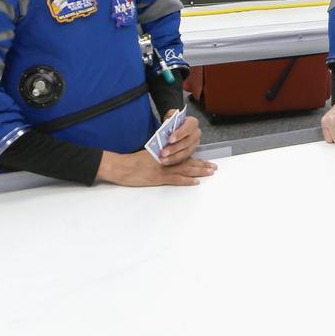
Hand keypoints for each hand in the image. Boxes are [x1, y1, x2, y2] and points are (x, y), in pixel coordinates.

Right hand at [97, 151, 217, 186]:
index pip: (183, 155)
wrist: (120, 166)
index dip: (195, 158)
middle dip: (202, 165)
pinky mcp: (158, 178)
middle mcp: (166, 160)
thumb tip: (169, 158)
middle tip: (214, 167)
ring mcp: (163, 169)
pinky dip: (187, 180)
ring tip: (210, 172)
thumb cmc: (131, 161)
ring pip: (186, 170)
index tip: (205, 160)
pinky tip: (196, 182)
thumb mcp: (147, 154)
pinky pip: (176, 179)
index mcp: (164, 153)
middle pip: (188, 162)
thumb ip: (159, 155)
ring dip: (199, 171)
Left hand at [159, 111, 199, 165]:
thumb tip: (165, 126)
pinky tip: (165, 161)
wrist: (174, 127)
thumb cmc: (173, 122)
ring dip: (173, 157)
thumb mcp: (170, 116)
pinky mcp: (190, 152)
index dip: (179, 134)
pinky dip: (173, 160)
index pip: (188, 127)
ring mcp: (194, 144)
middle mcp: (196, 133)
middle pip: (187, 142)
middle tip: (163, 152)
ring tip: (163, 159)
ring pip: (185, 152)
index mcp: (192, 122)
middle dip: (174, 148)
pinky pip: (183, 158)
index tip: (169, 139)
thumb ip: (169, 119)